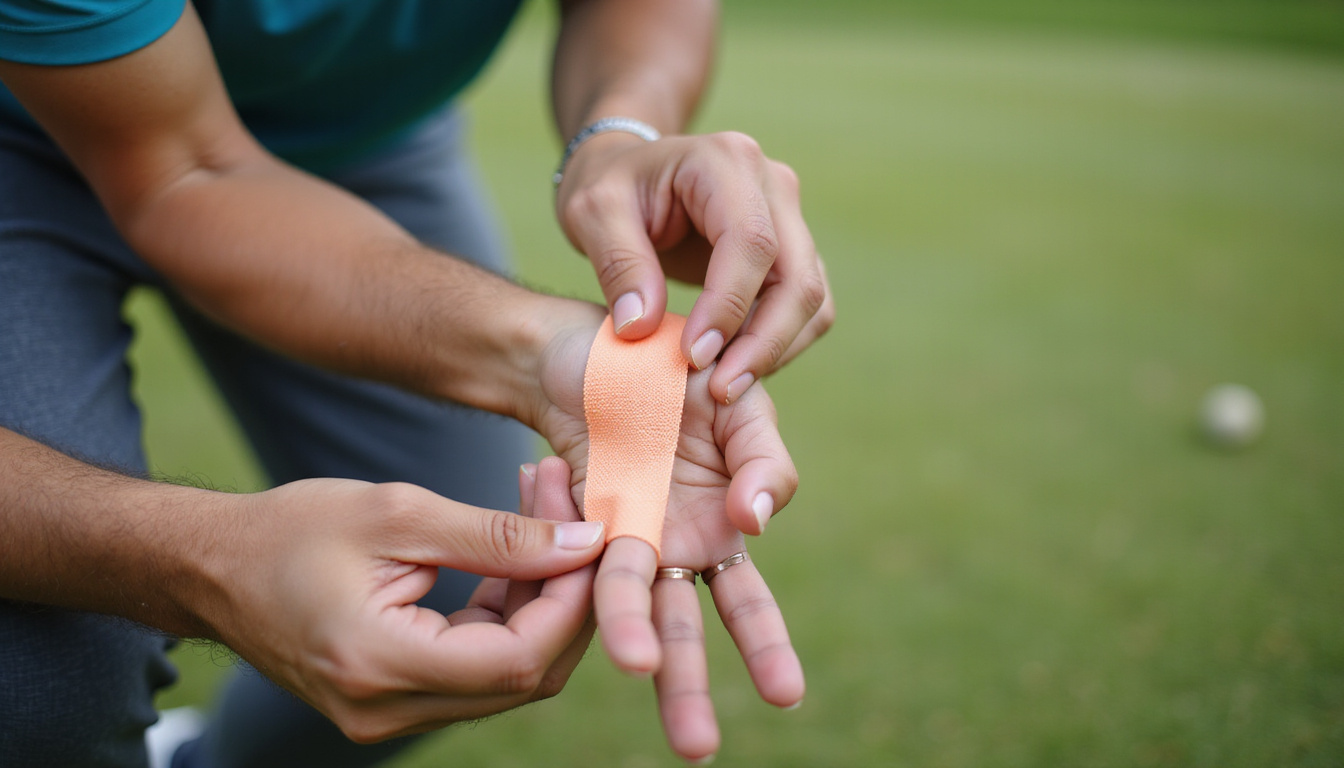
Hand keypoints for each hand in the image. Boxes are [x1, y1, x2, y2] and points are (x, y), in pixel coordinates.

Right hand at [197, 467, 603, 742]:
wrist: (213, 568)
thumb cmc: (292, 529)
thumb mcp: (398, 514)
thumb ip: (496, 535)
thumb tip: (585, 543)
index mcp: (380, 665)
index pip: (519, 659)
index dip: (573, 601)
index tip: (592, 532)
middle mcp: (388, 710)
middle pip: (527, 674)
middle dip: (567, 594)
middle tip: (574, 510)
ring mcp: (392, 715)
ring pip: (511, 670)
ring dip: (542, 596)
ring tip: (543, 508)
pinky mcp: (398, 699)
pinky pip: (479, 664)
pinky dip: (508, 610)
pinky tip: (513, 549)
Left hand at [534, 317, 805, 761]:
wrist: (597, 336)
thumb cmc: (683, 367)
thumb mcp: (740, 400)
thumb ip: (764, 458)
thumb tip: (760, 520)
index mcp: (725, 522)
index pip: (747, 602)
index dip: (765, 648)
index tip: (785, 696)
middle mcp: (675, 541)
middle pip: (685, 627)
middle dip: (689, 686)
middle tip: (696, 752)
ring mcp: (624, 528)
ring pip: (630, 600)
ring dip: (632, 641)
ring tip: (634, 674)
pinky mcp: (577, 510)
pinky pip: (583, 546)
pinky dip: (584, 559)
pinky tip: (581, 556)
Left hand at [555, 130, 834, 404]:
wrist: (630, 173)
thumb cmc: (610, 186)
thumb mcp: (592, 213)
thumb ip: (618, 266)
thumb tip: (641, 330)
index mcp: (726, 162)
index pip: (751, 242)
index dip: (728, 306)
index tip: (692, 357)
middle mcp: (772, 185)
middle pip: (796, 276)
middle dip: (763, 342)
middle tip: (720, 391)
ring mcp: (790, 218)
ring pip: (810, 298)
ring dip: (776, 349)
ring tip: (725, 386)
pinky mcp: (793, 251)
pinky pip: (806, 307)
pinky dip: (779, 343)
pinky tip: (736, 366)